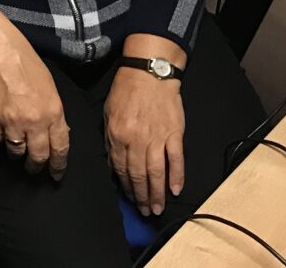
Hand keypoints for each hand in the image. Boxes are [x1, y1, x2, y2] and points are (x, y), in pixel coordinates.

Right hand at [0, 0, 68, 178]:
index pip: (60, 148)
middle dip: (36, 166)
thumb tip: (56, 130)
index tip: (56, 174)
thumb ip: (54, 111)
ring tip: (14, 151)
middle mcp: (35, 122)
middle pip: (38, 156)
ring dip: (16, 154)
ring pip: (15, 151)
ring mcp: (12, 122)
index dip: (58, 165)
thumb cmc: (26, 62)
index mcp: (54, 112)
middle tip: (33, 169)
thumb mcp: (50, 86)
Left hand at [104, 36, 186, 215]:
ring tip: (158, 208)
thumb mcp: (108, 113)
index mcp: (117, 135)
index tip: (130, 199)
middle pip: (138, 175)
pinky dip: (177, 177)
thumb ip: (110, 140)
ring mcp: (157, 138)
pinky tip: (176, 190)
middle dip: (141, 196)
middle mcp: (136, 140)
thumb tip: (113, 165)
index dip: (125, 186)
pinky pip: (176, 160)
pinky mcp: (174, 134)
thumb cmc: (126, 91)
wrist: (150, 73)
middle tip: (146, 211)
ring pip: (156, 172)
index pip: (120, 168)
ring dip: (157, 193)